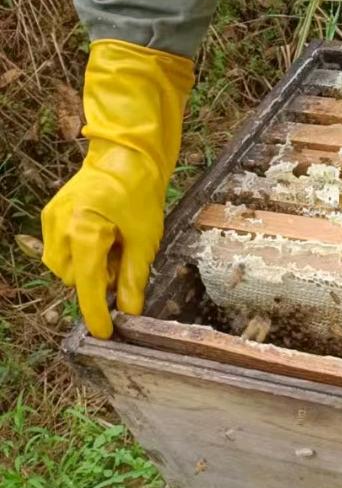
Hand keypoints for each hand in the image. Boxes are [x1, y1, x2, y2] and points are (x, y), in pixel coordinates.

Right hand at [41, 41, 192, 338]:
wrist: (126, 154)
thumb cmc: (140, 192)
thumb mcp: (145, 236)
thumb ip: (135, 275)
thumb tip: (131, 309)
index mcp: (85, 232)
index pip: (89, 285)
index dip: (97, 312)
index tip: (105, 333)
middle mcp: (60, 227)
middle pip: (76, 278)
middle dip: (100, 279)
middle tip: (125, 260)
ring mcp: (51, 219)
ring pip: (66, 265)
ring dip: (89, 266)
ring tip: (115, 244)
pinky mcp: (51, 214)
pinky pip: (61, 248)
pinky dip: (81, 251)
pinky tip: (102, 235)